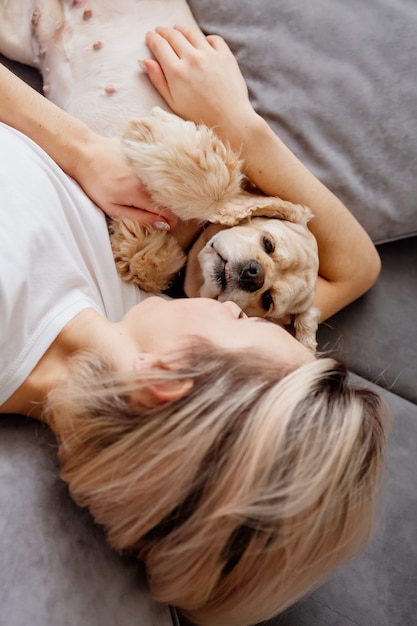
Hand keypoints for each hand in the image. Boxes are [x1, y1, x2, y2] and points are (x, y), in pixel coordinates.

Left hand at [73, 132, 176, 229]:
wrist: (85, 152)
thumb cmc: (95, 183)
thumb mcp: (113, 208)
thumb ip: (140, 218)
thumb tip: (162, 226)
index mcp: (142, 193)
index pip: (170, 214)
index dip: (169, 223)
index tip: (164, 226)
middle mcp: (151, 178)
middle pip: (171, 200)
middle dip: (165, 208)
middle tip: (150, 210)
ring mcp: (151, 164)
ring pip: (167, 186)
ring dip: (160, 193)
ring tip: (142, 192)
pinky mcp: (149, 153)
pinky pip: (160, 171)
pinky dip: (156, 178)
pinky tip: (140, 177)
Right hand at [142, 26, 256, 145]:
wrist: (229, 120)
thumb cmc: (199, 115)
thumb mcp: (173, 102)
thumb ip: (158, 80)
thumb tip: (144, 61)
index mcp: (176, 72)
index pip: (159, 45)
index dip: (152, 38)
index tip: (150, 36)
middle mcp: (192, 59)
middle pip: (173, 35)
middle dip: (164, 31)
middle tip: (160, 31)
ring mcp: (210, 55)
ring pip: (191, 33)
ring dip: (181, 29)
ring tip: (177, 30)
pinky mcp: (225, 56)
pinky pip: (213, 38)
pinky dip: (205, 38)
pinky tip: (201, 43)